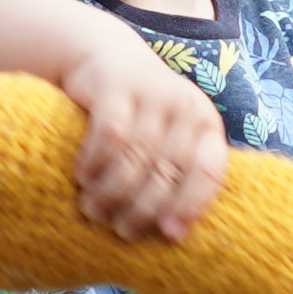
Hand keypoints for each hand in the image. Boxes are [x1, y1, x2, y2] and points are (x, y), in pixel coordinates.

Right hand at [57, 34, 232, 243]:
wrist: (106, 58)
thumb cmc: (140, 115)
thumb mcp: (168, 139)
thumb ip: (176, 176)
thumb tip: (174, 235)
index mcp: (206, 123)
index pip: (209, 171)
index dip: (191, 205)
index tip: (168, 235)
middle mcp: (185, 105)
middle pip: (167, 170)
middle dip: (142, 208)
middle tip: (121, 231)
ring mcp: (152, 91)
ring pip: (136, 157)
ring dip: (112, 190)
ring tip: (94, 210)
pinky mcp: (117, 85)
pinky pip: (109, 134)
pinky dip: (95, 161)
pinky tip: (83, 176)